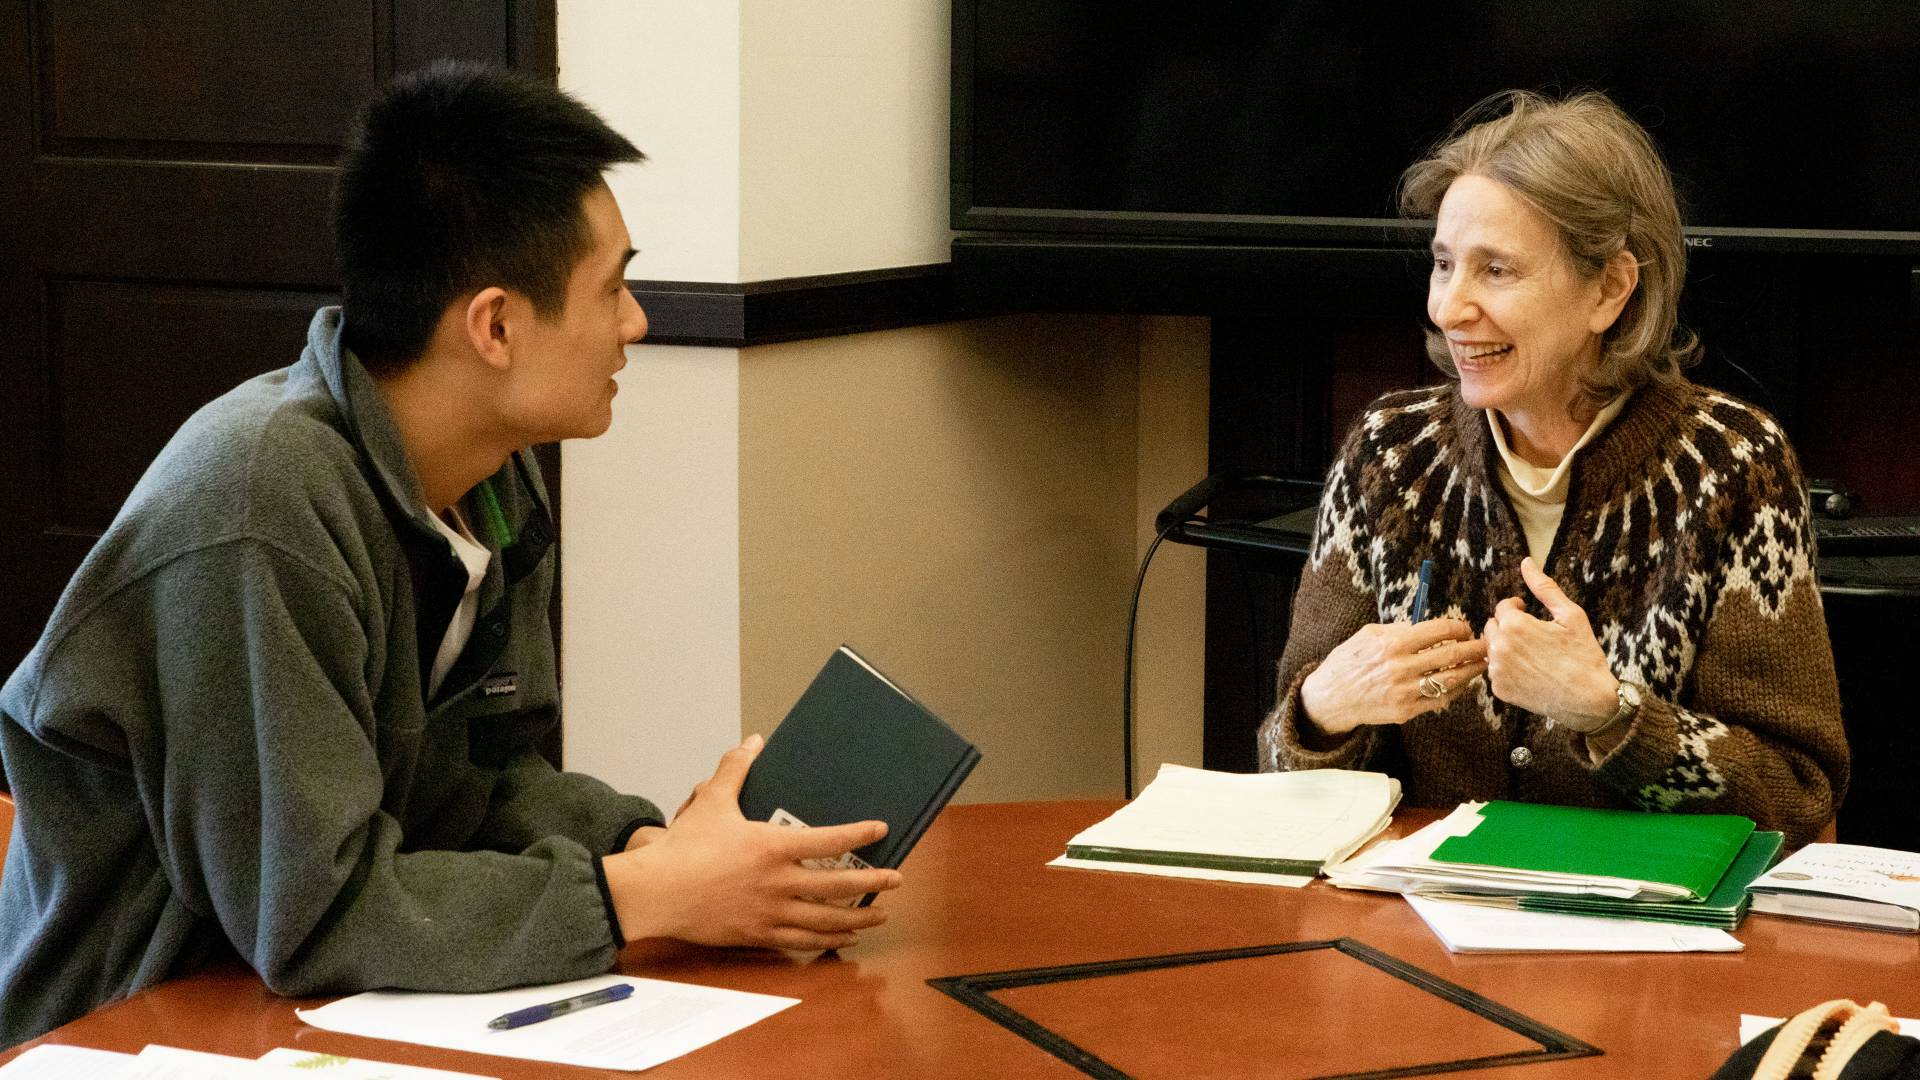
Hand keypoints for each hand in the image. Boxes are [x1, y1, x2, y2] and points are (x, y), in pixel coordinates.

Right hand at [602, 735, 903, 950]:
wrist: (656, 893)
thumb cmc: (682, 848)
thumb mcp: (711, 801)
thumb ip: (735, 769)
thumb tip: (752, 741)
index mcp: (771, 847)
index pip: (829, 839)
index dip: (859, 834)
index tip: (881, 830)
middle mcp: (778, 883)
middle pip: (839, 886)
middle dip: (873, 883)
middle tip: (896, 879)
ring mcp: (769, 913)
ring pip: (826, 921)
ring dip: (858, 918)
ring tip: (879, 915)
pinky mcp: (757, 934)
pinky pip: (802, 941)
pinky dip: (827, 940)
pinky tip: (841, 937)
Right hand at [1299, 618, 1486, 735]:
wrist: (1332, 697)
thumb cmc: (1349, 661)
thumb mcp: (1368, 635)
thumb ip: (1399, 629)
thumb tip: (1428, 627)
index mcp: (1392, 644)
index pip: (1438, 631)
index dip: (1458, 627)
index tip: (1465, 628)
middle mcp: (1401, 668)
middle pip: (1451, 655)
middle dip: (1474, 648)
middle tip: (1485, 645)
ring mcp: (1405, 692)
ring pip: (1451, 679)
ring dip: (1471, 670)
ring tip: (1481, 664)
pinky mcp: (1406, 711)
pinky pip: (1440, 700)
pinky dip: (1455, 691)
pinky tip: (1462, 683)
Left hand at [1482, 558, 1619, 729]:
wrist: (1589, 699)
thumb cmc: (1583, 655)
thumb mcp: (1570, 615)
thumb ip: (1544, 587)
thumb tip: (1526, 562)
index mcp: (1514, 625)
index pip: (1503, 607)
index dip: (1518, 608)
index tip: (1529, 613)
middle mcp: (1499, 647)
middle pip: (1492, 627)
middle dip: (1508, 626)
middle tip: (1532, 635)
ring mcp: (1497, 671)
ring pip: (1492, 649)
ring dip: (1505, 647)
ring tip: (1531, 653)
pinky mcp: (1499, 690)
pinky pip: (1495, 671)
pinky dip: (1507, 669)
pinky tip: (1529, 672)